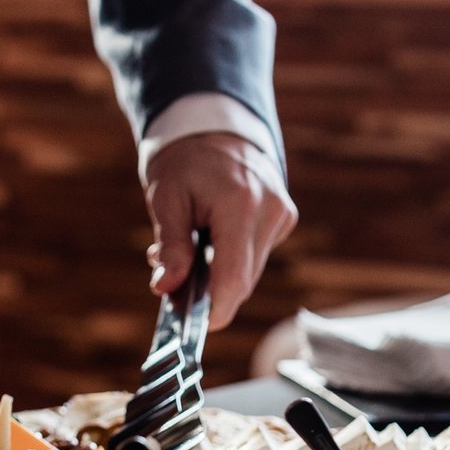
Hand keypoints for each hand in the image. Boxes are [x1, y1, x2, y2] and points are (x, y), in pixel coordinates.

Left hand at [143, 133, 297, 328]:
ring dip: (217, 275)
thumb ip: (171, 247)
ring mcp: (282, 215)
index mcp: (241, 203)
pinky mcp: (284, 219)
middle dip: (207, 291)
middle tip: (170, 281)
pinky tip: (209, 241)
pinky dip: (230, 259)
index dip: (215, 309)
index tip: (194, 326)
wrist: (214, 124)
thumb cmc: (184, 159)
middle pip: (242, 279)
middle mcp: (270, 211)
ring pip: (249, 271)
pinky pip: (255, 256)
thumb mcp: (166, 198)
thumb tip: (166, 289)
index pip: (234, 277)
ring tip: (186, 252)